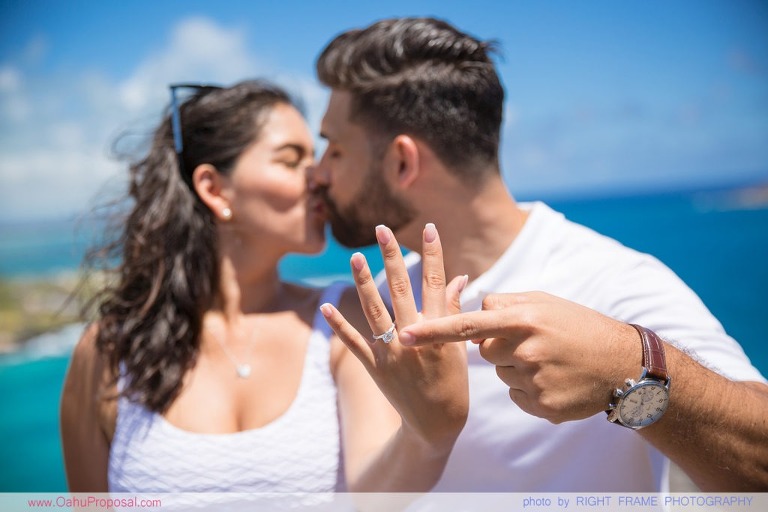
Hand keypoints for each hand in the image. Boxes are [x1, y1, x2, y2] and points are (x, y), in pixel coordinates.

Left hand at [321, 223, 468, 447]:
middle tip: (381, 230)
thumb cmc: (453, 383)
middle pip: (401, 288)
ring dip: (364, 282)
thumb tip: (458, 276)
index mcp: (440, 329)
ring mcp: (393, 352)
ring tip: (354, 257)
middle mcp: (415, 336)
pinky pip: (353, 343)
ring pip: (374, 310)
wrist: (436, 425)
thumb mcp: (459, 346)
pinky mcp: (375, 367)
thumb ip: (454, 310)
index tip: (428, 227)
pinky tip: (326, 307)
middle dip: (391, 256)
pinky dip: (338, 326)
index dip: (432, 253)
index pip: (435, 282)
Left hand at [398, 291, 640, 423]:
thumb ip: (505, 304)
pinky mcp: (542, 406)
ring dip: (518, 369)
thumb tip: (475, 311)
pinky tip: (555, 381)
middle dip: (501, 347)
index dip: (434, 331)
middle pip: (486, 351)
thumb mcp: (544, 302)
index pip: (467, 325)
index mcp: (523, 320)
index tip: (404, 336)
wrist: (623, 364)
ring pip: (502, 375)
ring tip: (550, 362)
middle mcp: (526, 350)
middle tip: (535, 344)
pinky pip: (517, 396)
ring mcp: (534, 381)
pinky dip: (531, 390)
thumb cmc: (578, 326)